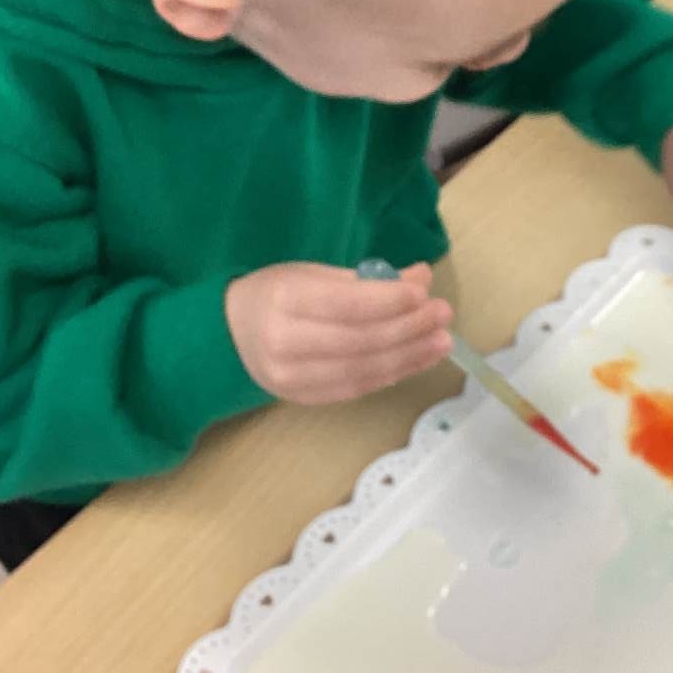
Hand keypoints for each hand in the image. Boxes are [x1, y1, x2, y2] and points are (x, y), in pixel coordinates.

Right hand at [225, 261, 451, 403]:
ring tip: (441, 341)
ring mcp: (292, 377)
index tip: (423, 294)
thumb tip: (420, 278)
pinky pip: (356, 388)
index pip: (346, 304)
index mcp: (284, 300)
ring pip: (363, 369)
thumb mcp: (313, 273)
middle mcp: (285, 342)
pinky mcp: (303, 399)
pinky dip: (391, 374)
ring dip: (409, 356)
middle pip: (359, 340)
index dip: (389, 301)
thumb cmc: (275, 294)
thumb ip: (366, 279)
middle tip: (442, 316)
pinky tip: (416, 359)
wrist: (229, 334)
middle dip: (408, 329)